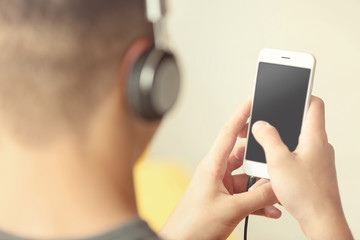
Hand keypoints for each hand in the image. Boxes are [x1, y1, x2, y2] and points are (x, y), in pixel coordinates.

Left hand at [159, 97, 279, 239]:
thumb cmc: (193, 224)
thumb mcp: (231, 209)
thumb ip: (257, 198)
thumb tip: (276, 188)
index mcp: (213, 166)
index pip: (228, 132)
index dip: (241, 114)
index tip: (252, 100)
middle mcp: (217, 172)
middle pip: (243, 156)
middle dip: (261, 159)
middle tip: (276, 157)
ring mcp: (221, 186)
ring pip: (248, 178)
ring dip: (262, 186)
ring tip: (276, 193)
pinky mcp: (224, 199)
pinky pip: (246, 194)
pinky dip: (258, 200)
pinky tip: (270, 209)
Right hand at [252, 96, 352, 239]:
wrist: (321, 220)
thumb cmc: (307, 194)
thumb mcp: (279, 160)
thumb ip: (268, 138)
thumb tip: (261, 125)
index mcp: (314, 136)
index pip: (314, 104)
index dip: (302, 93)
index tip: (291, 86)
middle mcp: (318, 145)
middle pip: (301, 121)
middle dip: (281, 118)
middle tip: (267, 118)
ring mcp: (316, 158)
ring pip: (296, 140)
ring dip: (279, 140)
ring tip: (264, 147)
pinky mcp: (312, 170)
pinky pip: (296, 155)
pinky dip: (283, 154)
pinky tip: (271, 165)